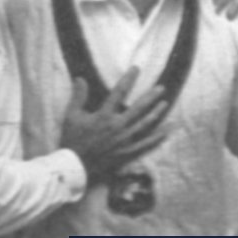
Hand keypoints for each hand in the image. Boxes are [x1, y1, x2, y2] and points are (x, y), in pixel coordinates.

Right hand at [59, 67, 169, 181]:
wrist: (75, 168)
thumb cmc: (71, 141)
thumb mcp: (71, 116)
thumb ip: (78, 96)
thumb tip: (80, 78)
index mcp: (104, 116)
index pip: (119, 92)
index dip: (129, 78)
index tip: (136, 69)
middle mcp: (117, 127)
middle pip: (139, 108)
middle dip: (151, 96)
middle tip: (161, 88)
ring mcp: (124, 141)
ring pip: (145, 124)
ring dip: (157, 113)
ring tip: (166, 103)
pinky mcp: (127, 153)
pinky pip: (146, 144)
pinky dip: (157, 137)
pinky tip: (166, 131)